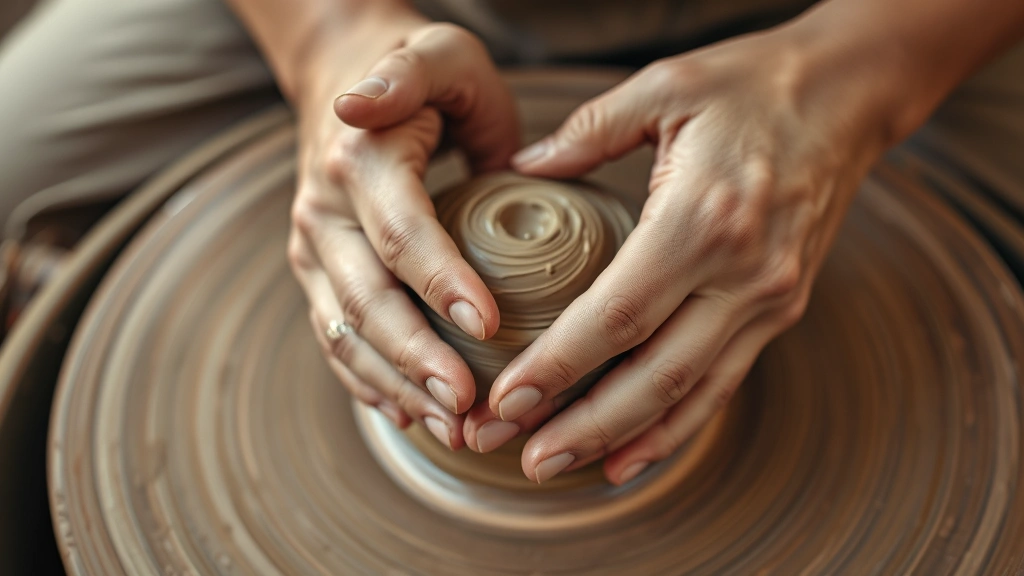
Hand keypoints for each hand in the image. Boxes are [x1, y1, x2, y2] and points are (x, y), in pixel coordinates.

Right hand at [287, 18, 519, 448]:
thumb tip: (357, 106)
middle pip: (366, 301)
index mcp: (358, 162)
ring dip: (396, 386)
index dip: (441, 282)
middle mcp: (324, 214)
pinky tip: (410, 414)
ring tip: (451, 427)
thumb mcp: (432, 53)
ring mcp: (314, 252)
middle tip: (468, 405)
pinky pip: (336, 340)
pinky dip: (370, 384)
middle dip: (417, 359)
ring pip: (346, 334)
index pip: (400, 234)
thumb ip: (408, 73)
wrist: (347, 76)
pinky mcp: (320, 277)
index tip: (488, 324)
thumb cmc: (416, 69)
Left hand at [462, 23, 897, 481]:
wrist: (852, 95)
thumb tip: (521, 169)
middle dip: (578, 426)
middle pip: (651, 376)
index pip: (617, 316)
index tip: (504, 402)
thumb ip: (586, 132)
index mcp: (704, 220)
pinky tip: (629, 456)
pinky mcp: (779, 309)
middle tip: (515, 457)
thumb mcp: (664, 86)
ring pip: (688, 394)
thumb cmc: (754, 85)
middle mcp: (743, 275)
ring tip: (555, 468)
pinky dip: (674, 427)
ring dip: (619, 440)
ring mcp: (769, 301)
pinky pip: (720, 383)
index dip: (557, 367)